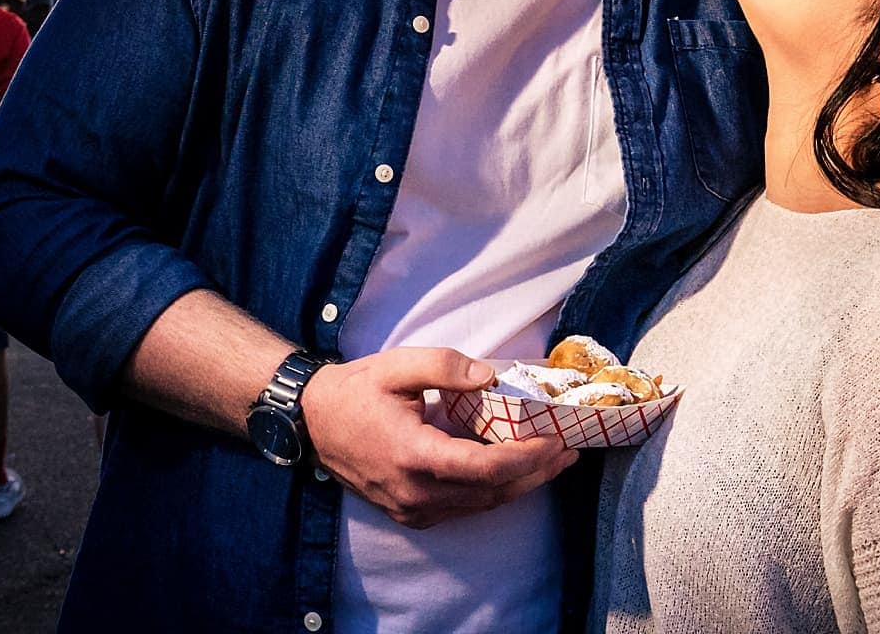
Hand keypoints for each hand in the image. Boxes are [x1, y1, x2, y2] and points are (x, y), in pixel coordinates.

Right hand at [297, 347, 575, 528]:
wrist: (311, 423)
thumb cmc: (354, 391)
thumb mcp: (396, 365)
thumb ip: (444, 365)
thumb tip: (491, 375)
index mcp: (413, 455)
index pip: (485, 469)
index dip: (526, 458)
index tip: (555, 439)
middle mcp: (415, 493)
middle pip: (491, 493)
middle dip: (535, 472)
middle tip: (568, 450)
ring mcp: (412, 509)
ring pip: (480, 506)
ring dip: (519, 485)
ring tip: (551, 461)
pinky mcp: (410, 514)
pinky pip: (463, 508)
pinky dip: (493, 492)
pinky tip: (511, 472)